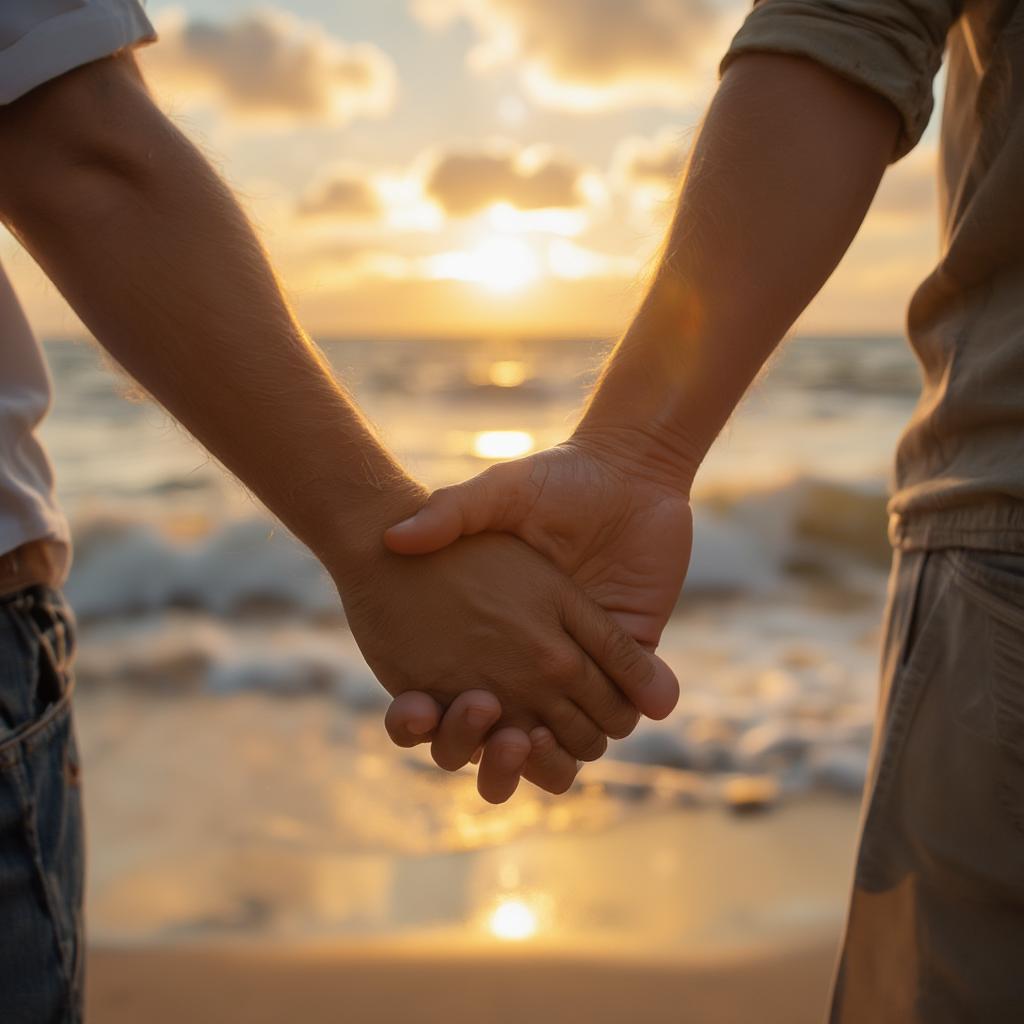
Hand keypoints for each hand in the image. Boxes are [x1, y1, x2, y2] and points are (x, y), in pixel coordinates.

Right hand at [383, 433, 692, 797]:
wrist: (626, 469)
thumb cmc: (554, 479)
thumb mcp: (497, 494)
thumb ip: (450, 511)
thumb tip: (395, 537)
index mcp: (500, 628)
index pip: (462, 699)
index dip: (436, 720)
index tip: (418, 709)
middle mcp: (539, 655)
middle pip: (506, 738)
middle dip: (488, 755)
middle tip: (482, 727)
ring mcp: (587, 659)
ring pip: (562, 742)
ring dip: (536, 758)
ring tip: (517, 738)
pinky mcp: (634, 652)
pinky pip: (619, 711)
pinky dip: (597, 729)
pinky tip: (555, 727)